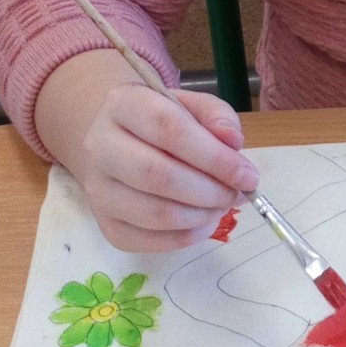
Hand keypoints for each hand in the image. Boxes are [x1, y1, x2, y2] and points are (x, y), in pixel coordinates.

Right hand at [34, 50, 258, 252]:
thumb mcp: (192, 106)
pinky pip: (150, 242)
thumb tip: (233, 143)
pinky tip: (204, 221)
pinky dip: (188, 237)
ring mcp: (97, 190)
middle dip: (211, 191)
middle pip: (159, 176)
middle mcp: (99, 147)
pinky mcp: (106, 225)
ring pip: (156, 214)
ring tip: (222, 205)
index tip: (248, 175)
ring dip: (202, 216)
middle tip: (237, 194)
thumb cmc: (162, 122)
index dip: (215, 157)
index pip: (169, 130)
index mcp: (122, 105)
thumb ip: (218, 117)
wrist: (119, 143)